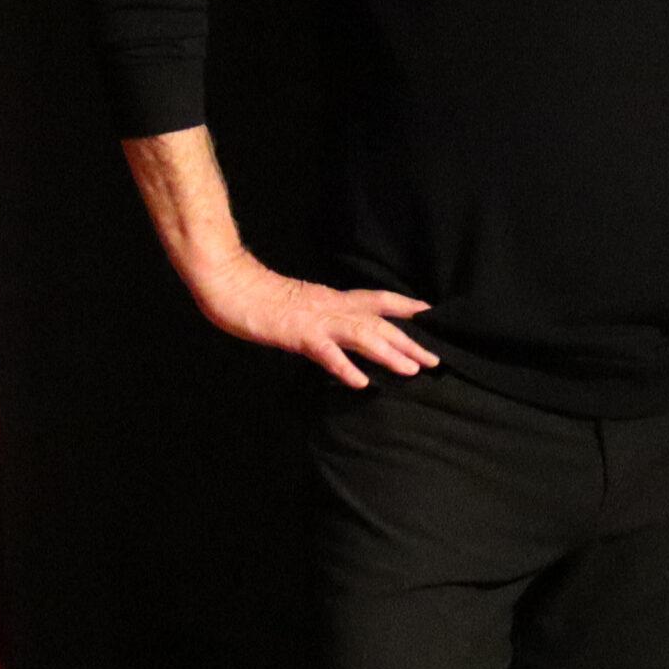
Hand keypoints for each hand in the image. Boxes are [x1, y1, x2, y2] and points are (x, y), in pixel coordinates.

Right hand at [191, 255, 437, 387]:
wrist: (232, 286)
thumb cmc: (259, 297)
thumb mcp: (300, 303)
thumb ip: (321, 314)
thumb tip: (337, 329)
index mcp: (332, 299)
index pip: (378, 300)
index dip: (406, 306)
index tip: (431, 315)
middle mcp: (331, 307)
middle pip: (379, 323)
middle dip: (409, 341)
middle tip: (436, 358)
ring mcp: (316, 320)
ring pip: (362, 335)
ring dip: (389, 353)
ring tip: (412, 370)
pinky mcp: (298, 334)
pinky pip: (326, 353)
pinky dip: (345, 367)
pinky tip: (362, 383)